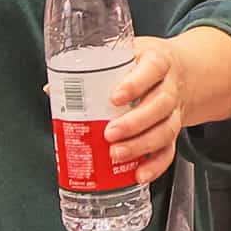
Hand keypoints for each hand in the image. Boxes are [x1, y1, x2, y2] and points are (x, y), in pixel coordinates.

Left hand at [86, 39, 195, 183]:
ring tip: (117, 155)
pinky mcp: (173, 131)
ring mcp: (174, 110)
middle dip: (135, 122)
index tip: (114, 97)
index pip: (152, 69)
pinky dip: (155, 165)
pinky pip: (169, 150)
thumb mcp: (123, 56)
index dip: (135, 84)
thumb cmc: (142, 64)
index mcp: (157, 61)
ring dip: (142, 145)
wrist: (178, 72)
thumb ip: (92, 70)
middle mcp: (169, 86)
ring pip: (167, 129)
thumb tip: (52, 90)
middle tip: (109, 134)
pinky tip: (139, 174)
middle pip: (160, 104)